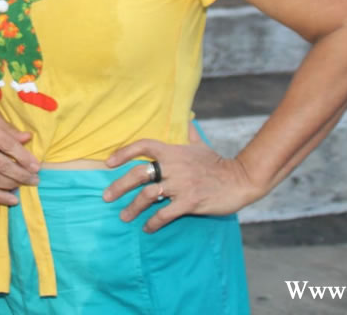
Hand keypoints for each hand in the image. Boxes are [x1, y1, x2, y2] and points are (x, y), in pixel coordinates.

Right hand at [0, 100, 38, 205]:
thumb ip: (9, 129)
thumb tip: (27, 138)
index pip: (6, 144)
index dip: (23, 157)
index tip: (36, 166)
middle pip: (0, 164)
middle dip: (20, 175)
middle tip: (34, 179)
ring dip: (11, 185)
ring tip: (25, 185)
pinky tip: (11, 199)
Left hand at [103, 126, 261, 232]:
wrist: (240, 180)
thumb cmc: (218, 163)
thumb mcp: (200, 145)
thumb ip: (189, 133)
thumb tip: (187, 118)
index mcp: (173, 152)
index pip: (143, 146)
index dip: (124, 152)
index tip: (109, 162)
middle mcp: (173, 167)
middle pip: (138, 173)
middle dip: (119, 186)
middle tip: (106, 197)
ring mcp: (181, 185)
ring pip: (148, 196)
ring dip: (133, 208)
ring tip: (123, 216)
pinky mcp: (189, 202)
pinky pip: (165, 214)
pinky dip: (153, 222)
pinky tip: (147, 228)